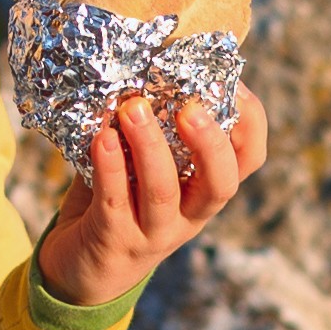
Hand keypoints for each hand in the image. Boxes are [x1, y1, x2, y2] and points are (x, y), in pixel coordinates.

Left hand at [34, 75, 265, 309]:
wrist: (79, 273)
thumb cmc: (117, 202)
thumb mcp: (143, 167)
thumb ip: (150, 124)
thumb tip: (144, 56)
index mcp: (205, 190)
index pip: (248, 159)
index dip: (251, 122)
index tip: (234, 83)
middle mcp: (190, 215)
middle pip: (221, 183)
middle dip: (209, 141)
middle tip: (189, 106)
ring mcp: (154, 233)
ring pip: (164, 191)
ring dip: (150, 146)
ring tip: (132, 108)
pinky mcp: (113, 241)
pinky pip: (114, 202)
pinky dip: (109, 167)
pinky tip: (101, 138)